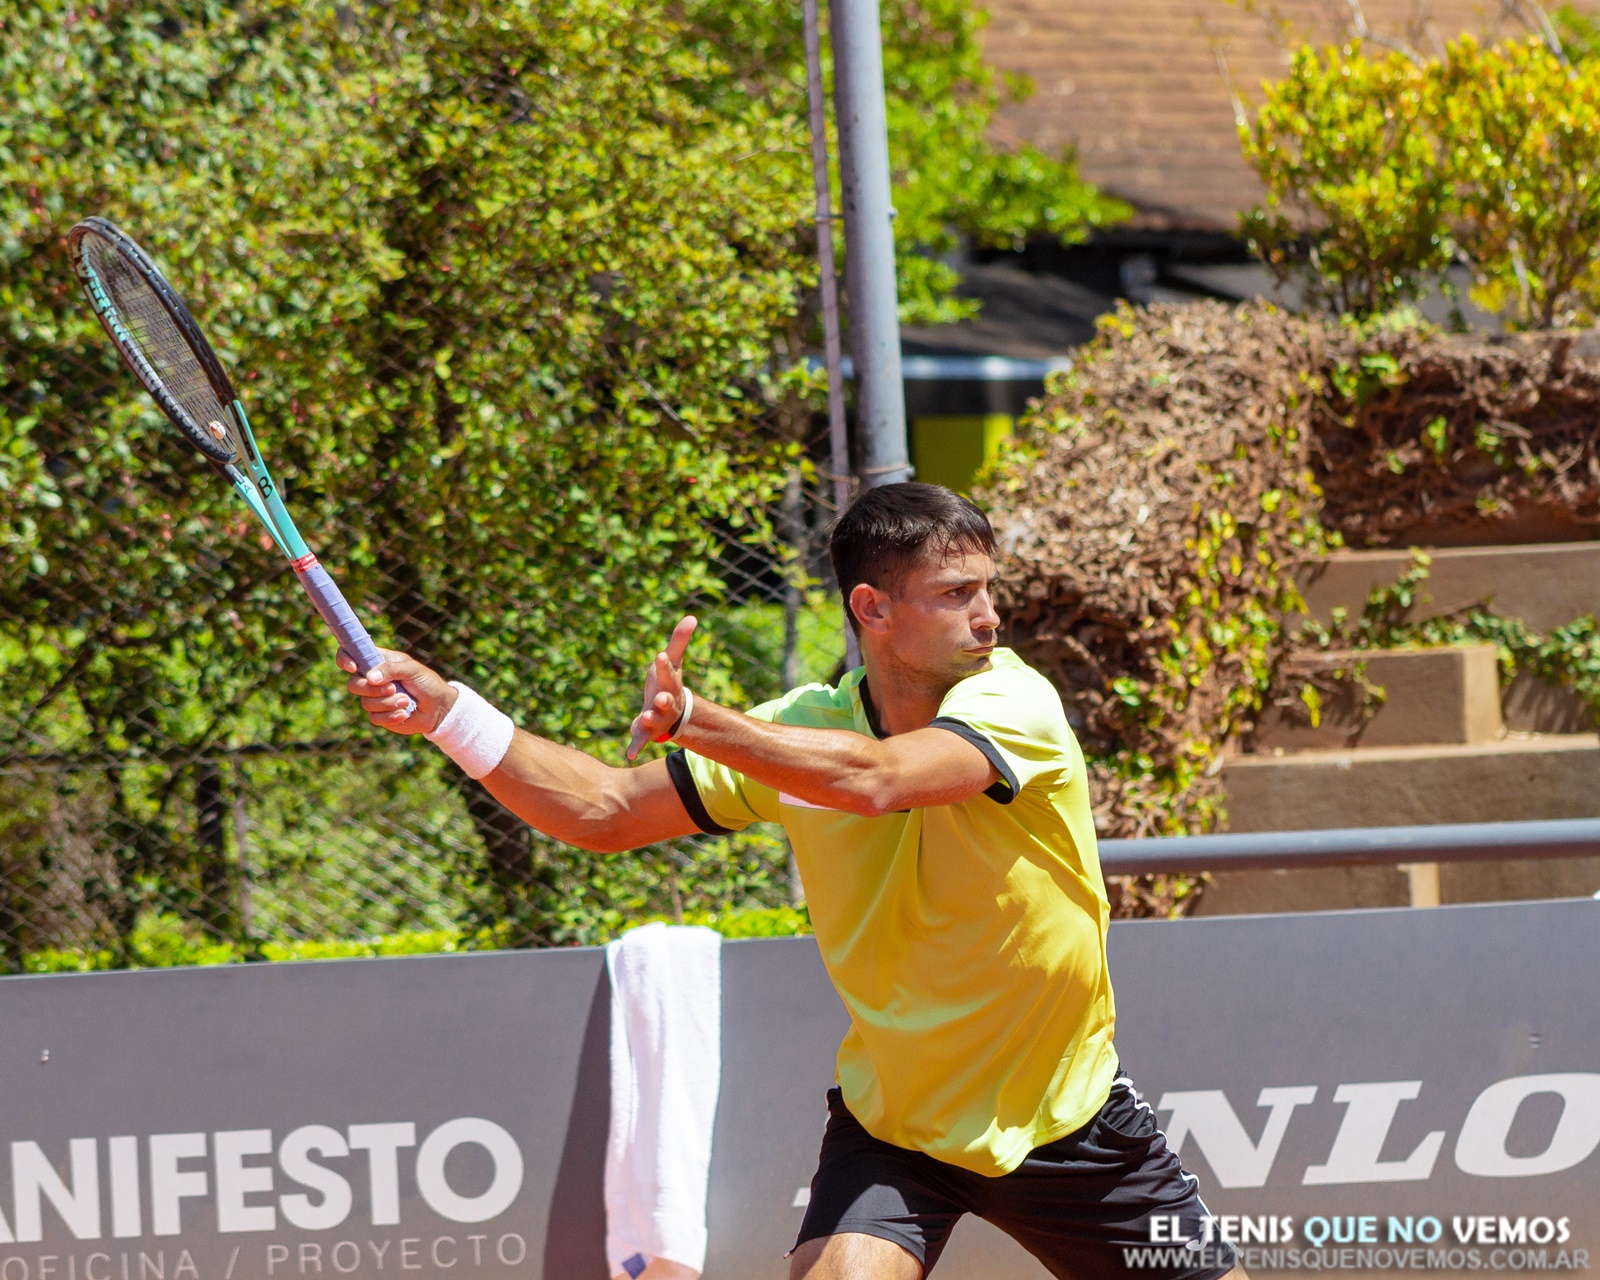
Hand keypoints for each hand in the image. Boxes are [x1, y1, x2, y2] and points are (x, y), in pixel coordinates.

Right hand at [338, 647, 456, 734]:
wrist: (438, 708)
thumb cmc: (426, 683)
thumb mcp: (413, 670)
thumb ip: (392, 669)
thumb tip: (370, 677)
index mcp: (377, 661)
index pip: (350, 655)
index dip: (345, 659)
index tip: (353, 667)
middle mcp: (372, 679)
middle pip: (354, 684)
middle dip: (372, 689)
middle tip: (394, 688)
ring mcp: (374, 698)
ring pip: (365, 703)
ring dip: (388, 703)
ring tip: (406, 700)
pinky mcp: (379, 715)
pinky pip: (374, 718)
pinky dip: (391, 716)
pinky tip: (405, 713)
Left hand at [626, 615, 696, 760]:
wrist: (672, 714)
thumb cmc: (668, 683)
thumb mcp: (674, 662)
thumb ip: (679, 641)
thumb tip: (692, 616)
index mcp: (670, 685)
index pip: (668, 674)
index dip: (664, 665)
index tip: (659, 655)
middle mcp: (666, 703)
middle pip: (666, 701)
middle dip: (664, 700)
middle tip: (660, 697)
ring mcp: (657, 719)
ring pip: (654, 721)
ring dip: (649, 720)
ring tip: (643, 718)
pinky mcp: (645, 732)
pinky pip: (641, 740)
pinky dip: (635, 747)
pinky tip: (629, 755)